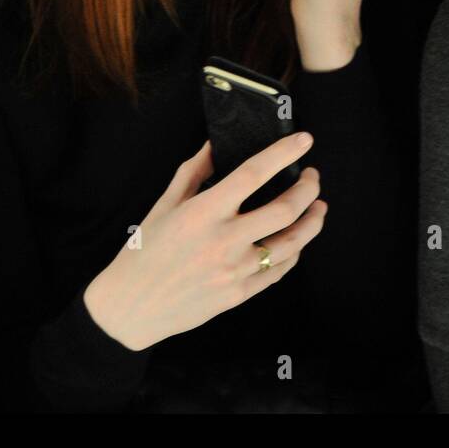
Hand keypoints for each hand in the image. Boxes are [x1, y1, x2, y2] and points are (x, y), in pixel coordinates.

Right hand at [84, 134, 326, 350]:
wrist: (129, 308)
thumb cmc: (143, 252)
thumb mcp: (164, 205)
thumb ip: (193, 171)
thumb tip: (216, 144)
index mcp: (204, 212)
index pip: (254, 173)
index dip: (284, 153)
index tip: (304, 140)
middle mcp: (224, 240)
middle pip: (286, 208)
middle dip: (309, 188)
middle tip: (313, 177)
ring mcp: (235, 270)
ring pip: (293, 241)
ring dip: (314, 220)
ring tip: (319, 206)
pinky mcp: (240, 293)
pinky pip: (280, 269)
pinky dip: (295, 251)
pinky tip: (297, 239)